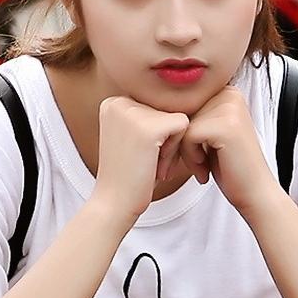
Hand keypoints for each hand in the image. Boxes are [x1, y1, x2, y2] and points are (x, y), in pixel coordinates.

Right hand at [90, 94, 191, 221]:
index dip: (155, 132)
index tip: (138, 152)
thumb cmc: (128, 174)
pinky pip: (183, 125)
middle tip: (144, 161)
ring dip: (170, 145)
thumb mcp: (130, 135)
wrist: (114, 202)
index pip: (155, 105)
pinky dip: (175, 149)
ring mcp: (133, 113)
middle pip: (167, 109)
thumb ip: (146, 113)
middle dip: (164, 138)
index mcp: (113, 101)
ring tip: (149, 162)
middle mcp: (119, 101)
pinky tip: (155, 164)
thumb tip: (182, 95)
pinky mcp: (150, 127)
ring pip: (176, 117)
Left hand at [162, 86, 278, 215]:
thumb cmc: (228, 167)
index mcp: (225, 91)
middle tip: (197, 165)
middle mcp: (229, 94)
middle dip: (181, 144)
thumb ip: (192, 116)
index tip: (187, 155)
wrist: (254, 193)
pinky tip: (205, 171)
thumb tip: (155, 106)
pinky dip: (191, 159)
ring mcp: (229, 108)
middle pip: (181, 115)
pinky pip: (188, 137)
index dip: (180, 134)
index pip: (183, 106)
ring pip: (182, 126)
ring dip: (186, 153)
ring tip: (202, 168)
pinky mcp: (225, 125)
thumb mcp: (207, 134)